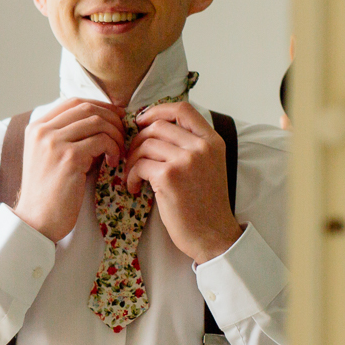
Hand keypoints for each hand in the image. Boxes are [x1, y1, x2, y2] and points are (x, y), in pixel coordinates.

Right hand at [13, 98, 125, 241]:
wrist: (37, 219)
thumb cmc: (48, 192)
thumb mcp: (51, 156)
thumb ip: (68, 137)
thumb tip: (103, 122)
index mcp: (36, 127)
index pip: (74, 102)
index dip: (100, 106)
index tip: (115, 117)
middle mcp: (43, 130)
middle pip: (87, 108)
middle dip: (111, 119)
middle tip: (123, 134)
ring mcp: (54, 142)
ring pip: (97, 122)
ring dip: (115, 135)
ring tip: (118, 151)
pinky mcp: (68, 157)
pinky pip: (101, 141)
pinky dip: (113, 148)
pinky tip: (113, 161)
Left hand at [124, 103, 244, 263]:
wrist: (212, 235)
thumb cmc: (205, 204)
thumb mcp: (208, 165)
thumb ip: (190, 145)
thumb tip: (154, 128)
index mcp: (212, 141)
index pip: (183, 109)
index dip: (157, 110)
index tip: (142, 122)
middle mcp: (201, 147)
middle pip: (158, 126)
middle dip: (138, 140)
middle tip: (133, 157)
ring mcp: (186, 160)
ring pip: (145, 144)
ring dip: (132, 160)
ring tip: (134, 176)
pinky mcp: (169, 177)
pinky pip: (139, 164)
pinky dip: (131, 175)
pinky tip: (135, 187)